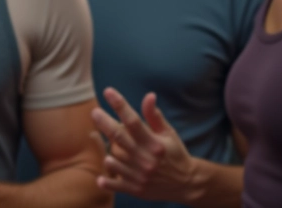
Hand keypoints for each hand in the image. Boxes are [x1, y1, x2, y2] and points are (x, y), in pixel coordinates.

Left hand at [90, 88, 197, 202]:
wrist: (186, 184)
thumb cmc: (175, 154)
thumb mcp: (168, 133)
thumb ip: (155, 116)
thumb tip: (149, 95)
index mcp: (154, 143)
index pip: (133, 121)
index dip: (119, 105)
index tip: (108, 91)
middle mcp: (146, 159)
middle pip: (119, 137)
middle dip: (104, 123)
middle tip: (95, 112)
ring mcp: (140, 175)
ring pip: (114, 159)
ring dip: (109, 151)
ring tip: (111, 145)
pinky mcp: (136, 189)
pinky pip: (116, 184)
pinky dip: (107, 181)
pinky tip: (101, 178)